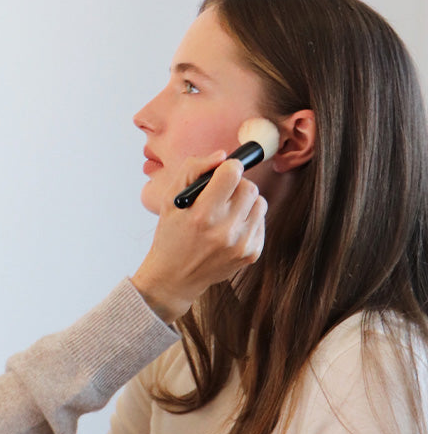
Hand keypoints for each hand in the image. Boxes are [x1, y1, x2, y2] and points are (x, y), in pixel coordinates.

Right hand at [130, 152, 266, 321]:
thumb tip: (221, 156)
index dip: (228, 168)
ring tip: (226, 211)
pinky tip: (230, 228)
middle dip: (237, 185)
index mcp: (202, 214)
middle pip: (249, 187)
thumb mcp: (171, 200)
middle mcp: (224, 231)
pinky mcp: (251, 254)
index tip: (223, 172)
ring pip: (260, 203)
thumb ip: (193, 170)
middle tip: (222, 194)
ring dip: (245, 202)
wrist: (175, 277)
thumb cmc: (171, 234)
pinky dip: (248, 220)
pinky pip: (261, 222)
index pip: (232, 173)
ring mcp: (241, 245)